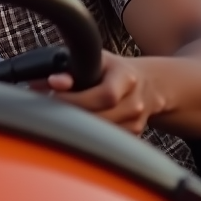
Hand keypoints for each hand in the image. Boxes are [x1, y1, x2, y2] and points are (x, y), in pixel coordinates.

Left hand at [46, 50, 165, 134]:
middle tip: (52, 109)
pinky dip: (89, 134)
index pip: (106, 95)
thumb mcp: (96, 59)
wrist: (148, 83)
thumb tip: (53, 82)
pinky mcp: (133, 134)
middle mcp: (136, 101)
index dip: (78, 99)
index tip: (55, 96)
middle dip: (74, 114)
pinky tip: (77, 124)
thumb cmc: (114, 70)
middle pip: (103, 117)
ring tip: (62, 116)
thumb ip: (73, 68)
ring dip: (79, 126)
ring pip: (103, 132)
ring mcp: (137, 120)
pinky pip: (107, 140)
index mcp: (126, 77)